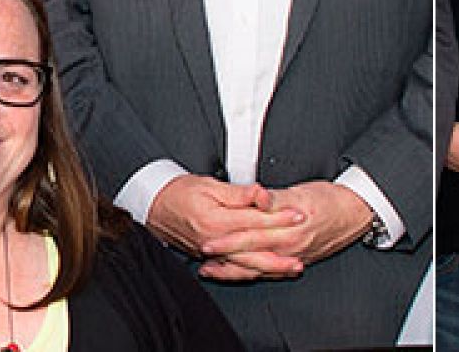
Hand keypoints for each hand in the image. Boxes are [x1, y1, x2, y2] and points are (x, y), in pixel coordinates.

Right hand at [146, 175, 303, 281]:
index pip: (256, 221)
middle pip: (255, 250)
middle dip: (282, 251)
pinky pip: (235, 270)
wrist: (154, 206)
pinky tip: (267, 273)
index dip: (280, 217)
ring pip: (247, 265)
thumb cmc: (180, 192)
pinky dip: (253, 272)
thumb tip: (261, 193)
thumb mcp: (210, 185)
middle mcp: (215, 241)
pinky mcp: (210, 257)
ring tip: (293, 267)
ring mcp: (212, 253)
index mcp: (217, 221)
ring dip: (272, 267)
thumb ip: (239, 193)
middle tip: (304, 250)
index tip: (298, 214)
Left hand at [201, 181, 372, 278]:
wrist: (354, 213)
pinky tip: (237, 272)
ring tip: (211, 269)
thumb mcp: (301, 192)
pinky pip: (269, 272)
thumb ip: (275, 198)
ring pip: (258, 268)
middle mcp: (291, 246)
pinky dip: (251, 273)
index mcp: (290, 227)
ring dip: (233, 270)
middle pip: (251, 254)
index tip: (209, 236)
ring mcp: (293, 257)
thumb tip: (258, 196)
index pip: (253, 234)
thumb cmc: (329, 200)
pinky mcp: (296, 261)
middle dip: (225, 256)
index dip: (229, 236)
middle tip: (203, 253)